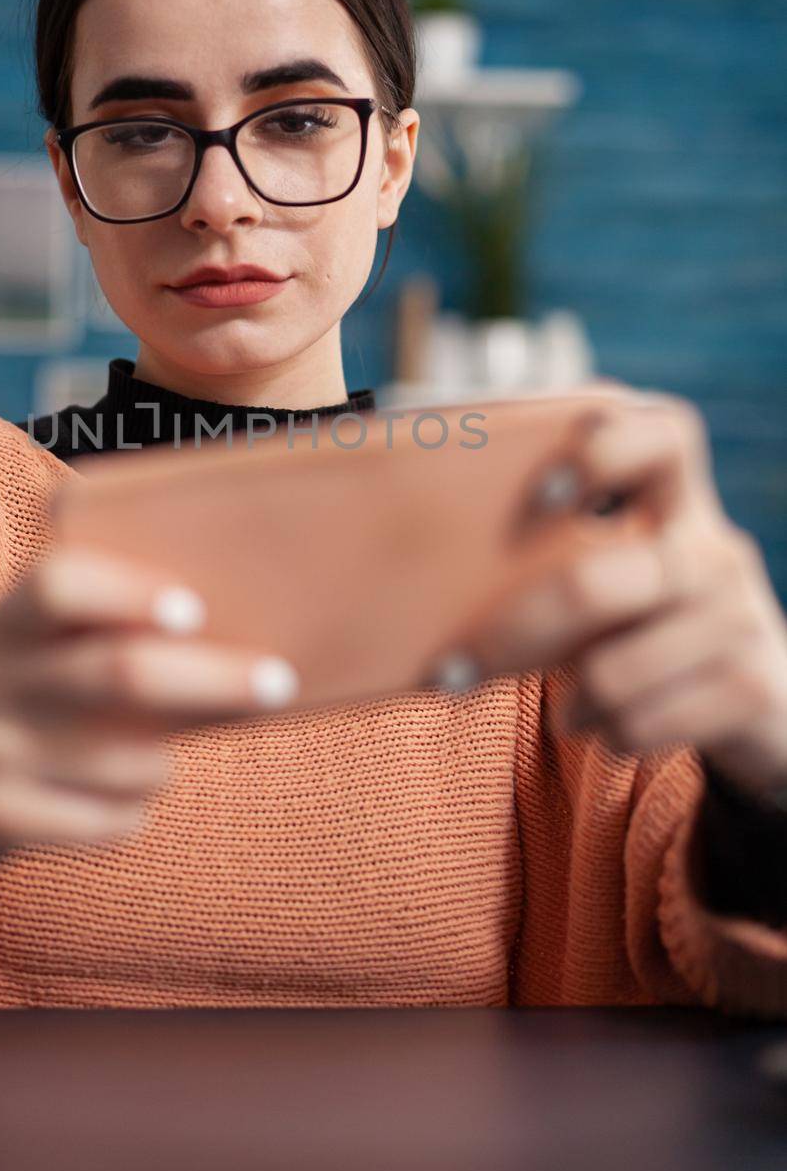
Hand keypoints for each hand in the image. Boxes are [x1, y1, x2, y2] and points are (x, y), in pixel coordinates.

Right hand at [0, 542, 299, 884]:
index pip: (59, 584)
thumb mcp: (38, 648)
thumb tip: (241, 639)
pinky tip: (118, 801)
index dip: (127, 594)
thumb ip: (111, 633)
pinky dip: (134, 813)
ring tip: (160, 756)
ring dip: (167, 763)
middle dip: (212, 679)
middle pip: (119, 674)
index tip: (192, 609)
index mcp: (11, 618)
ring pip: (129, 761)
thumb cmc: (23, 697)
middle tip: (279, 682)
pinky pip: (109, 822)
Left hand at [432, 386, 786, 798]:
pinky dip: (606, 737)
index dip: (601, 450)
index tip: (540, 494)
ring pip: (610, 673)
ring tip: (568, 711)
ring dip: (568, 706)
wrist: (758, 705)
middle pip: (596, 583)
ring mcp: (741, 614)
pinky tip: (607, 729)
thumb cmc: (646, 626)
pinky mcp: (753, 686)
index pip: (661, 433)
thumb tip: (418, 547)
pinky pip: (640, 722)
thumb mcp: (614, 571)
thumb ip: (550, 550)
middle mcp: (714, 547)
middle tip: (455, 671)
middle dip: (513, 635)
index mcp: (677, 498)